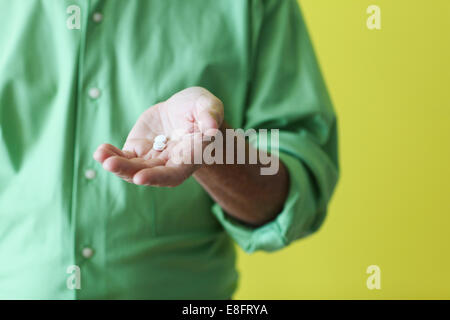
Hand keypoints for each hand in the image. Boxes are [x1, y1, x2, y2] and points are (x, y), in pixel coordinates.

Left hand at [93, 87, 223, 186]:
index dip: (158, 177)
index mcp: (190, 156)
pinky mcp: (139, 150)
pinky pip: (124, 157)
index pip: (175, 173)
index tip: (140, 178)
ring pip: (134, 168)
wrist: (185, 110)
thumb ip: (210, 115)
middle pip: (149, 173)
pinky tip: (100, 151)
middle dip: (129, 171)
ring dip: (116, 165)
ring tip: (100, 155)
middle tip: (110, 164)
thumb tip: (211, 127)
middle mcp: (170, 163)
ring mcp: (153, 158)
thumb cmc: (201, 109)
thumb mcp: (209, 106)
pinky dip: (112, 155)